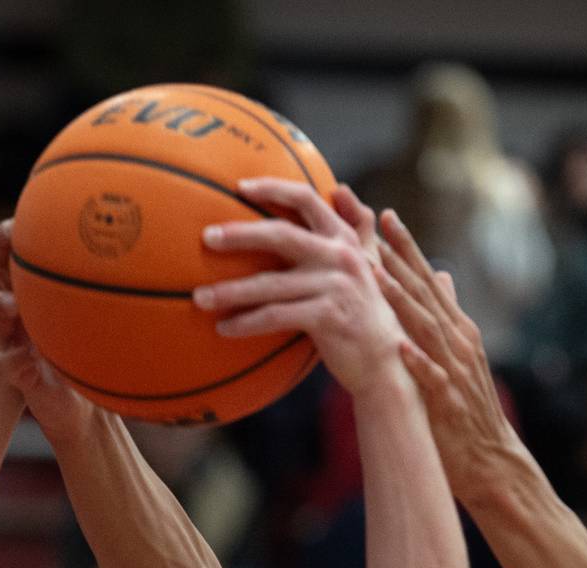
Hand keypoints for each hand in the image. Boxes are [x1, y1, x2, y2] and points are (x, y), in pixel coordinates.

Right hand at [0, 219, 102, 446]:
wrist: (84, 409)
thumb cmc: (98, 359)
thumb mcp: (110, 326)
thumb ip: (123, 299)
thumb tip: (167, 268)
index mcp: (41, 289)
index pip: (23, 245)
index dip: (20, 226)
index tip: (34, 215)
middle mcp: (22, 307)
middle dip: (0, 246)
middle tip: (13, 236)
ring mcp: (12, 337)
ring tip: (15, 305)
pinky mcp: (15, 373)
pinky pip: (0, 364)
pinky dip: (14, 360)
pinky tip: (33, 359)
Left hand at [194, 179, 402, 397]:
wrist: (385, 361)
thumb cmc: (366, 313)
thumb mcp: (367, 264)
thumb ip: (357, 228)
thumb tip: (342, 189)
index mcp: (344, 239)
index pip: (307, 199)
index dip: (273, 188)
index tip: (240, 186)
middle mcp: (340, 257)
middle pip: (281, 235)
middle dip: (239, 234)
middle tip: (206, 237)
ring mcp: (334, 287)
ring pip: (270, 284)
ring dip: (230, 291)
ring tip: (200, 298)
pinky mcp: (327, 317)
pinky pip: (275, 316)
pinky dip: (246, 322)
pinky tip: (224, 329)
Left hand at [373, 208, 522, 502]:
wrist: (489, 459)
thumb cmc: (463, 410)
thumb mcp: (456, 355)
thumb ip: (446, 315)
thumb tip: (441, 275)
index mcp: (457, 330)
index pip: (430, 281)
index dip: (408, 249)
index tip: (385, 215)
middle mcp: (460, 342)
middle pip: (428, 293)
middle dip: (403, 258)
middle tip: (378, 224)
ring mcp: (456, 371)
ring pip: (428, 329)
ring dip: (402, 301)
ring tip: (377, 274)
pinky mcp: (450, 402)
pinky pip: (433, 378)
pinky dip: (417, 361)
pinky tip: (399, 346)